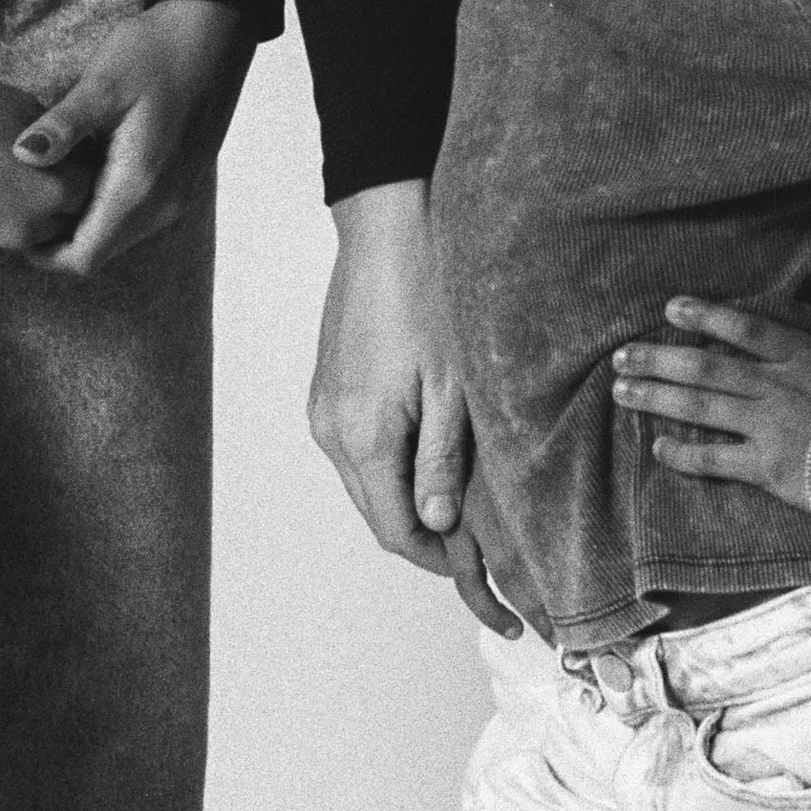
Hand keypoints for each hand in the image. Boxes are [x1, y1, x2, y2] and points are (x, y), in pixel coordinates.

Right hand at [0, 61, 94, 269]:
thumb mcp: (19, 106)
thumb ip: (53, 141)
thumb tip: (65, 153)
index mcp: (49, 192)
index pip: (86, 192)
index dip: (77, 170)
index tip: (65, 157)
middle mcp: (21, 231)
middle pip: (56, 222)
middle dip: (51, 200)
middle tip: (30, 171)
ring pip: (17, 241)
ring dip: (16, 220)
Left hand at [9, 0, 251, 275]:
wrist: (215, 28)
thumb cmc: (157, 50)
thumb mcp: (103, 82)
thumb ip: (63, 125)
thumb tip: (21, 155)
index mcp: (139, 186)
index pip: (84, 258)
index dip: (43, 254)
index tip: (14, 223)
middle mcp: (163, 204)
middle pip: (99, 253)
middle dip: (58, 240)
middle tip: (22, 201)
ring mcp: (177, 196)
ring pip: (118, 237)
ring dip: (82, 222)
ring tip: (49, 182)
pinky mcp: (181, 182)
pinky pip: (136, 217)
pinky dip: (105, 207)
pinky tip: (85, 168)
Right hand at [311, 182, 515, 634]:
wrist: (386, 226)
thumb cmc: (427, 294)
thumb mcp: (453, 385)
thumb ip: (442, 460)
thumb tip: (436, 525)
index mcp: (362, 438)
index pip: (399, 532)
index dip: (443, 564)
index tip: (486, 584)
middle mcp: (331, 431)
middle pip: (380, 515)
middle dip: (428, 541)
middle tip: (483, 559)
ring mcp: (324, 409)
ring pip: (369, 484)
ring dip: (411, 502)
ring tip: (464, 506)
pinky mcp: (328, 388)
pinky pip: (360, 451)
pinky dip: (394, 468)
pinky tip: (430, 455)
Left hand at [611, 297, 810, 516]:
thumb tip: (780, 350)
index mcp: (799, 357)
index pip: (743, 328)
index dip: (704, 316)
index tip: (671, 309)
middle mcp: (776, 386)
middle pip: (705, 367)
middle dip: (658, 360)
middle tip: (622, 357)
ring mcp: (768, 425)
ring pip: (700, 406)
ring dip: (657, 397)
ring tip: (623, 392)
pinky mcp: (767, 466)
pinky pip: (714, 457)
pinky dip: (683, 452)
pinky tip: (659, 448)